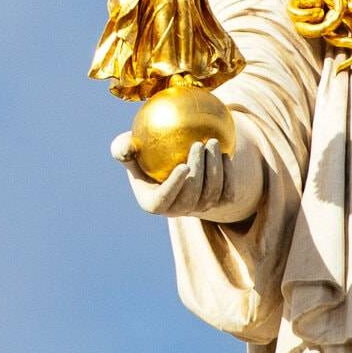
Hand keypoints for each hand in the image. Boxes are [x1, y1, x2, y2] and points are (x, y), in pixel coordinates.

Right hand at [113, 128, 253, 221]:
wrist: (173, 161)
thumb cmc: (145, 152)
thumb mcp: (127, 148)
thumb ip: (122, 148)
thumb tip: (126, 148)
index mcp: (153, 203)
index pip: (164, 200)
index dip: (175, 187)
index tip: (183, 166)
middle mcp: (177, 210)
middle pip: (191, 197)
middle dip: (198, 172)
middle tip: (199, 144)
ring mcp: (198, 208)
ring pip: (212, 195)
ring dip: (215, 169)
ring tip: (212, 142)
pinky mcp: (217, 202)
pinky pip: (227, 193)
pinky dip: (228, 175)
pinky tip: (225, 154)